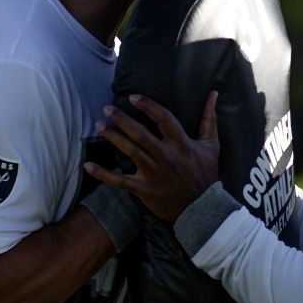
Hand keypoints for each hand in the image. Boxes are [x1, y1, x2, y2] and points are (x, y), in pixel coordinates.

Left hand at [84, 92, 219, 221]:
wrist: (202, 208)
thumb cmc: (206, 174)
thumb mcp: (211, 145)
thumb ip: (209, 118)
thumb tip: (213, 94)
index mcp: (182, 144)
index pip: (164, 119)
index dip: (148, 106)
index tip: (134, 98)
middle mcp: (166, 157)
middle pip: (141, 134)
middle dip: (123, 120)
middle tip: (107, 109)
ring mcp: (154, 174)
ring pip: (130, 152)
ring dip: (113, 138)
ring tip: (99, 125)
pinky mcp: (144, 190)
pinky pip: (120, 181)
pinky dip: (103, 174)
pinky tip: (88, 165)